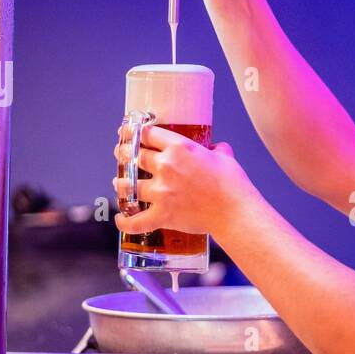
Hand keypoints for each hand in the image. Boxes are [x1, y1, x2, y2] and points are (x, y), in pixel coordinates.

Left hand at [113, 125, 253, 238]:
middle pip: (134, 157)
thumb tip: (215, 149)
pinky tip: (120, 218)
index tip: (127, 132)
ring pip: (129, 185)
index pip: (148, 135)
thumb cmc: (233, 184)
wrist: (235, 212)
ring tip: (119, 182)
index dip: (134, 132)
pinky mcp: (162, 215)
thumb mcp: (225, 157)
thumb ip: (216, 149)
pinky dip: (125, 222)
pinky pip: (136, 221)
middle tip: (121, 154)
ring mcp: (161, 192)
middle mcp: (166, 167)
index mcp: (179, 148)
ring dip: (121, 184)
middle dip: (124, 154)